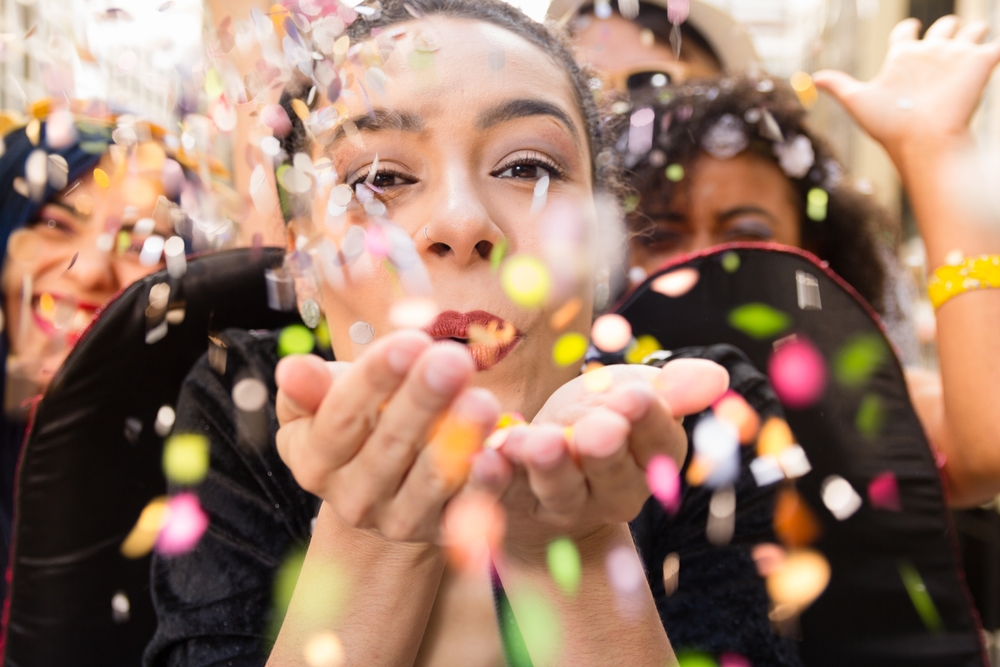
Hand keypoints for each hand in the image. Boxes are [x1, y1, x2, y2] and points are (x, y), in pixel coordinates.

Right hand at [275, 331, 508, 542]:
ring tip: (482, 401)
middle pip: (391, 443)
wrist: (384, 490)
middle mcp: (355, 497)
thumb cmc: (355, 425)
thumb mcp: (322, 405)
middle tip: (453, 360)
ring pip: (431, 477)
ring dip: (459, 439)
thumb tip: (291, 368)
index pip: (343, 416)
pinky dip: (485, 485)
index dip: (376, 379)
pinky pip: (469, 508)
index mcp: (316, 460)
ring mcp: (400, 519)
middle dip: (424, 399)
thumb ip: (307, 389)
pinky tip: (500, 454)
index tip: (409, 342)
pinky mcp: (444, 531)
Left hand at [495, 359, 728, 551]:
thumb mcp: (630, 392)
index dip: (648, 421)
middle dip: (603, 452)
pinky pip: (505, 496)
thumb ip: (668, 388)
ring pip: (560, 491)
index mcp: (650, 461)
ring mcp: (562, 504)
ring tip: (538, 442)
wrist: (547, 461)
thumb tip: (716, 376)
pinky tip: (488, 455)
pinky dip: (495, 480)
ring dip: (548, 467)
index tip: (637, 396)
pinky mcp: (513, 506)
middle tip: (596, 430)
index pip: (657, 443)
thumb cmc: (596, 414)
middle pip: (612, 477)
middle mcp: (612, 493)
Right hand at [813, 16, 999, 156]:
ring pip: (975, 30)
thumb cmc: (889, 125)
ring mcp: (957, 54)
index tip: (912, 39)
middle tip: (951, 52)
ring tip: (975, 52)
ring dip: (976, 37)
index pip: (907, 30)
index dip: (910, 33)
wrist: (925, 139)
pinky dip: (996, 52)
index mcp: (902, 54)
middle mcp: (930, 49)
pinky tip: (992, 62)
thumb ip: (838, 86)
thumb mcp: (858, 103)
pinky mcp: (980, 62)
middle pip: (946, 26)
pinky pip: (998, 47)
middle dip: (948, 33)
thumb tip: (812, 77)